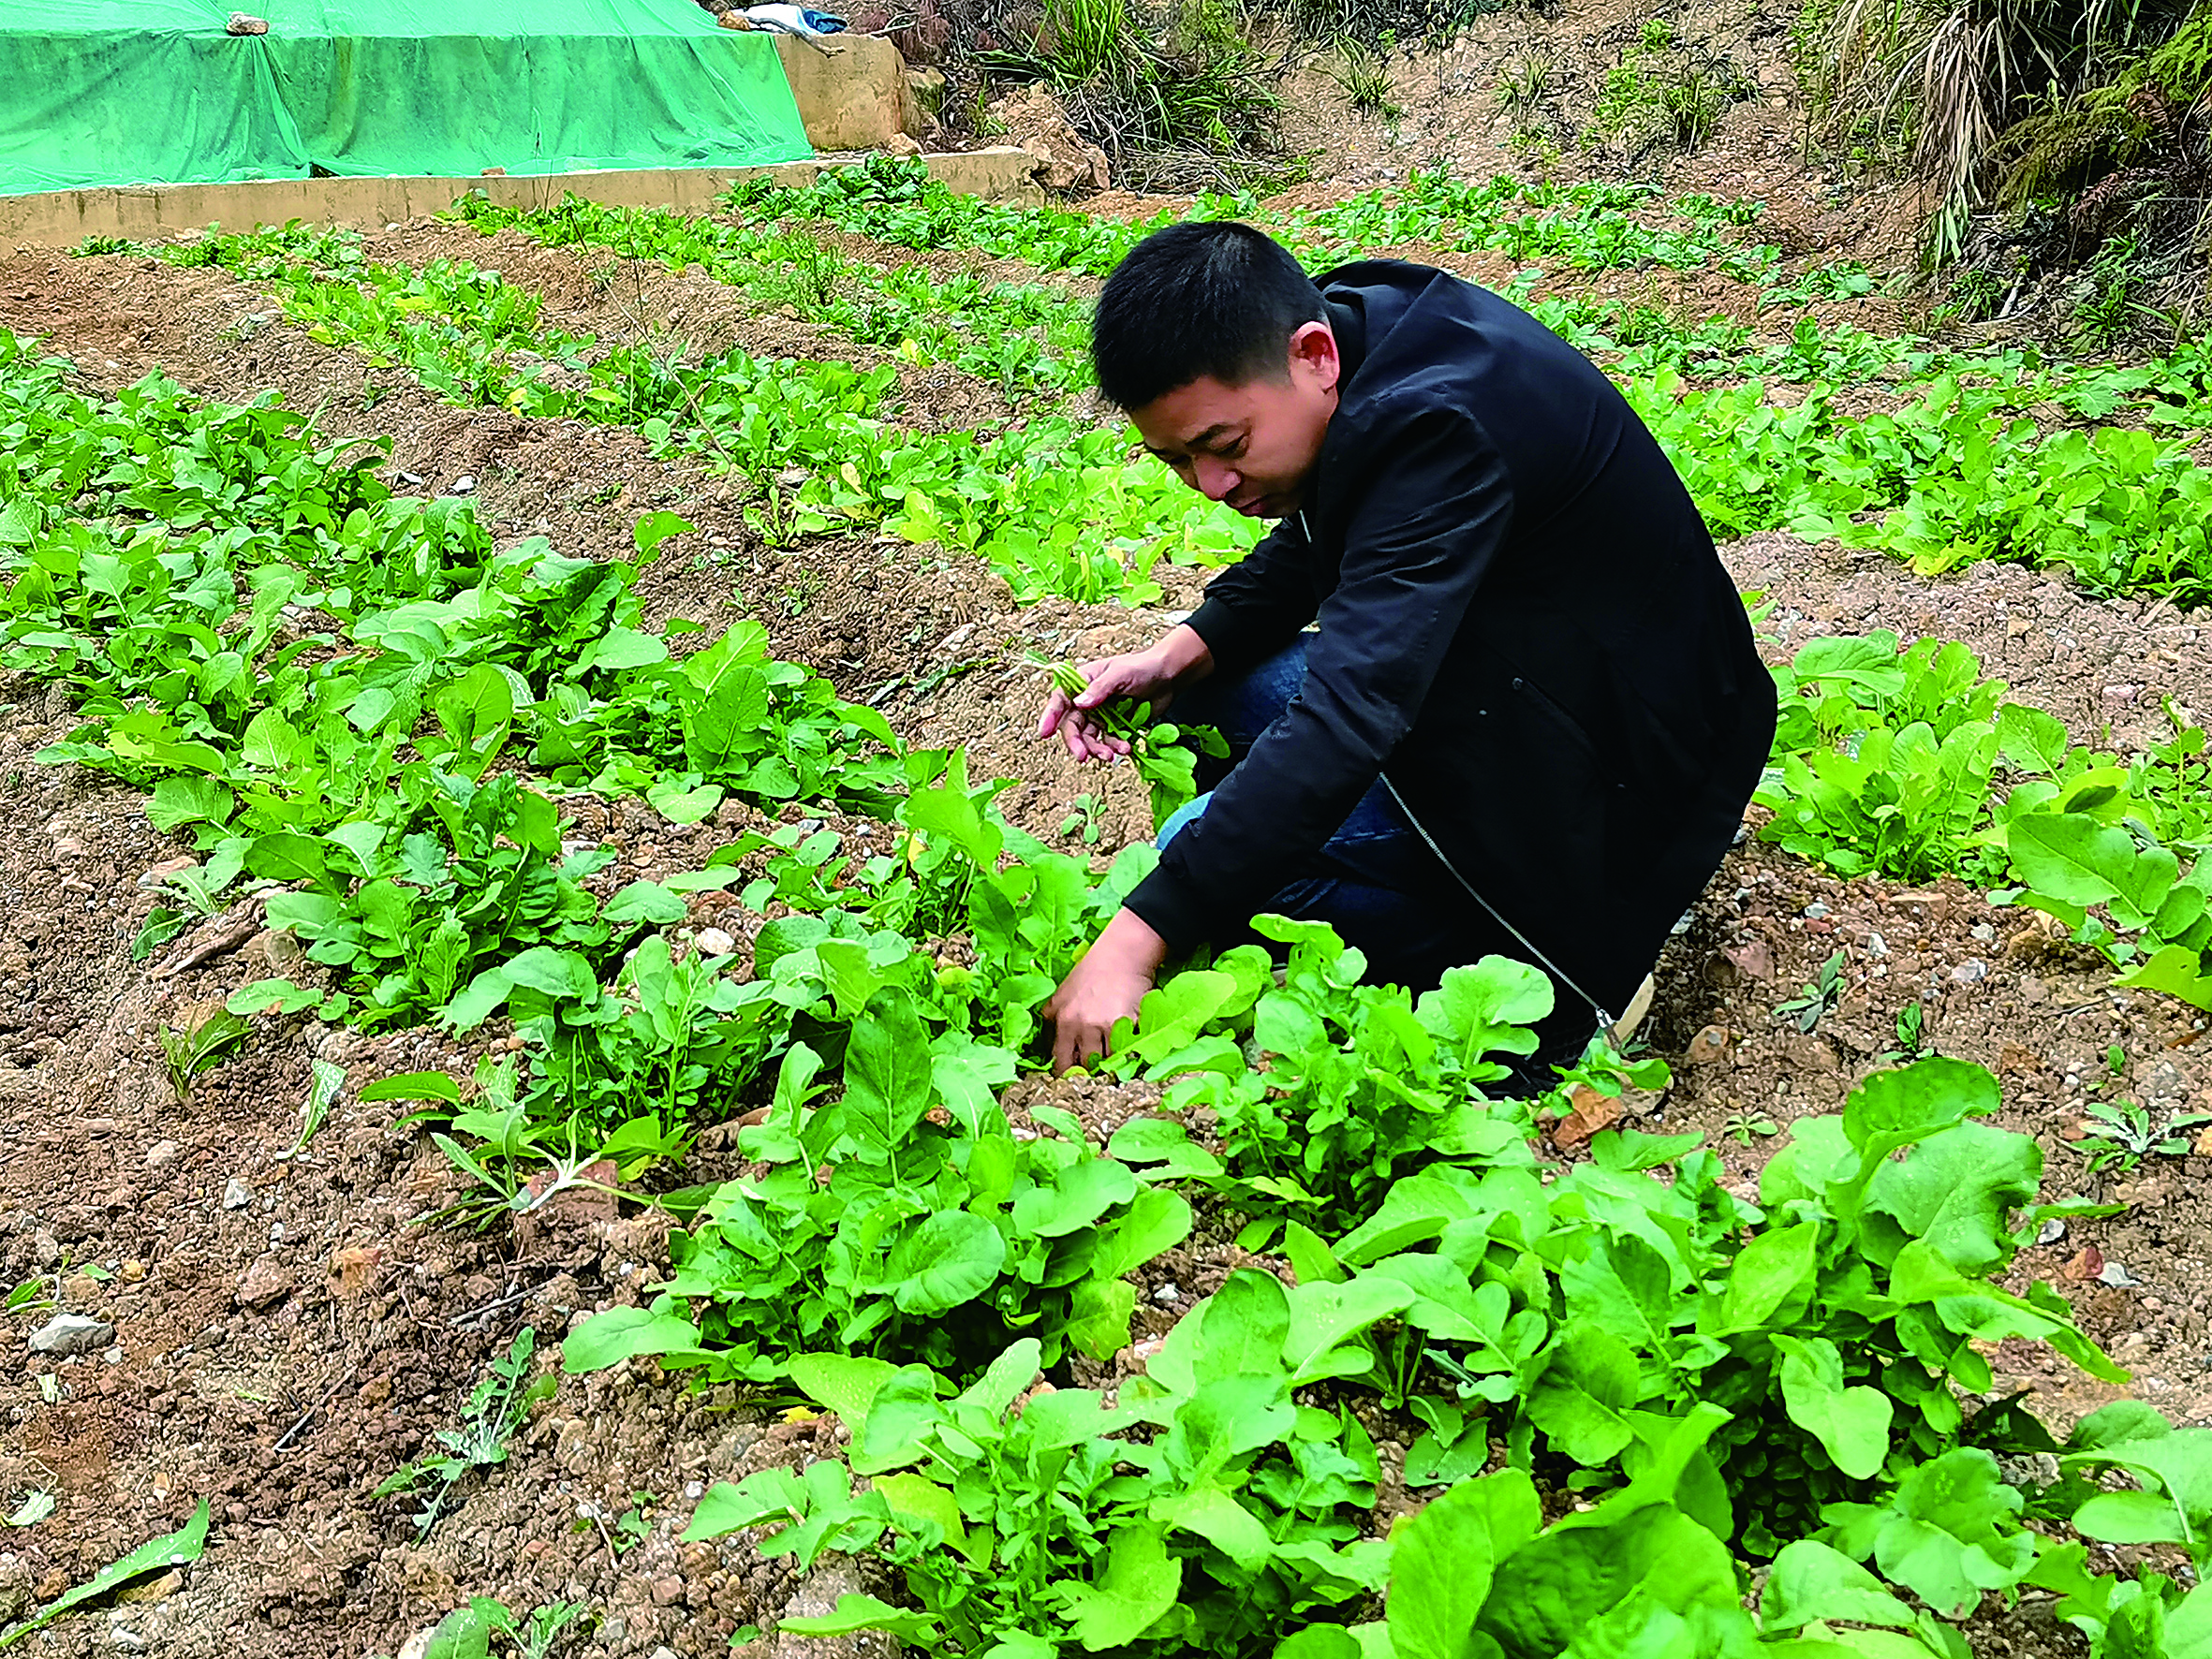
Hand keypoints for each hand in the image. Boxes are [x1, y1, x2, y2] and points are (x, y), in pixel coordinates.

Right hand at [1036, 624, 1214, 764]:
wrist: (1170, 676)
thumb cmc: (1143, 667)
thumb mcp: (1120, 674)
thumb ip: (1099, 689)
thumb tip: (1079, 704)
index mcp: (1082, 682)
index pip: (1060, 700)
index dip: (1050, 717)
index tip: (1043, 734)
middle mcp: (1088, 700)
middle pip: (1073, 726)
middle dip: (1077, 743)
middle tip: (1083, 757)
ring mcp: (1101, 715)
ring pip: (1090, 738)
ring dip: (1098, 749)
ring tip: (1113, 755)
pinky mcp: (1116, 726)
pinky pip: (1109, 742)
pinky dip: (1115, 748)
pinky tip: (1126, 748)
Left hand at [1042, 910, 1169, 1071]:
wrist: (1121, 955)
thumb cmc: (1092, 971)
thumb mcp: (1062, 991)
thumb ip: (1052, 1014)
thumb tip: (1045, 1037)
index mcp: (1063, 1021)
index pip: (1060, 1061)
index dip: (1066, 1076)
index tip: (1071, 1083)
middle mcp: (1082, 1027)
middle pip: (1084, 1067)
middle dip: (1089, 1075)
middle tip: (1094, 1080)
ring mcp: (1105, 1026)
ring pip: (1106, 1062)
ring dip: (1109, 1067)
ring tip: (1112, 1070)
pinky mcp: (1128, 1024)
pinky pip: (1126, 1051)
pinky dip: (1128, 1056)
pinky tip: (1129, 1054)